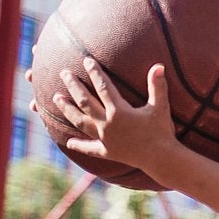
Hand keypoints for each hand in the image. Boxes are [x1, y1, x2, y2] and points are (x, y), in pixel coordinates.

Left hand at [52, 58, 176, 176]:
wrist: (160, 158)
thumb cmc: (161, 131)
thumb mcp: (161, 107)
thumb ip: (158, 86)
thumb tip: (158, 65)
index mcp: (119, 111)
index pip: (103, 87)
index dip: (95, 72)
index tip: (87, 60)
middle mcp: (107, 123)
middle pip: (85, 102)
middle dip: (74, 86)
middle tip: (64, 74)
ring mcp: (104, 138)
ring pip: (80, 121)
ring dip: (67, 109)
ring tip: (57, 98)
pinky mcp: (107, 151)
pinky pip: (89, 148)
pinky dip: (78, 145)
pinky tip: (68, 142)